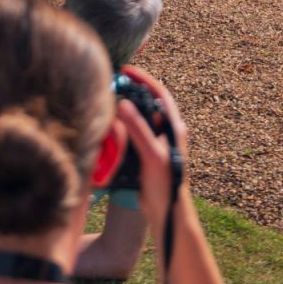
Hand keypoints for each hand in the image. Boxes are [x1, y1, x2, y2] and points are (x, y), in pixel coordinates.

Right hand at [116, 65, 188, 232]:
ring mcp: (156, 143)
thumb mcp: (152, 154)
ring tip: (107, 99)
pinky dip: (121, 127)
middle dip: (132, 91)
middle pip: (148, 104)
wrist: (167, 214)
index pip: (160, 94)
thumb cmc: (166, 185)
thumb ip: (139, 129)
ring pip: (139, 119)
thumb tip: (123, 104)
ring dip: (125, 109)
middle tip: (113, 82)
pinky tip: (108, 126)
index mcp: (175, 127)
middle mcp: (166, 132)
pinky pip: (132, 135)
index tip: (127, 69)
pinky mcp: (145, 155)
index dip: (145, 79)